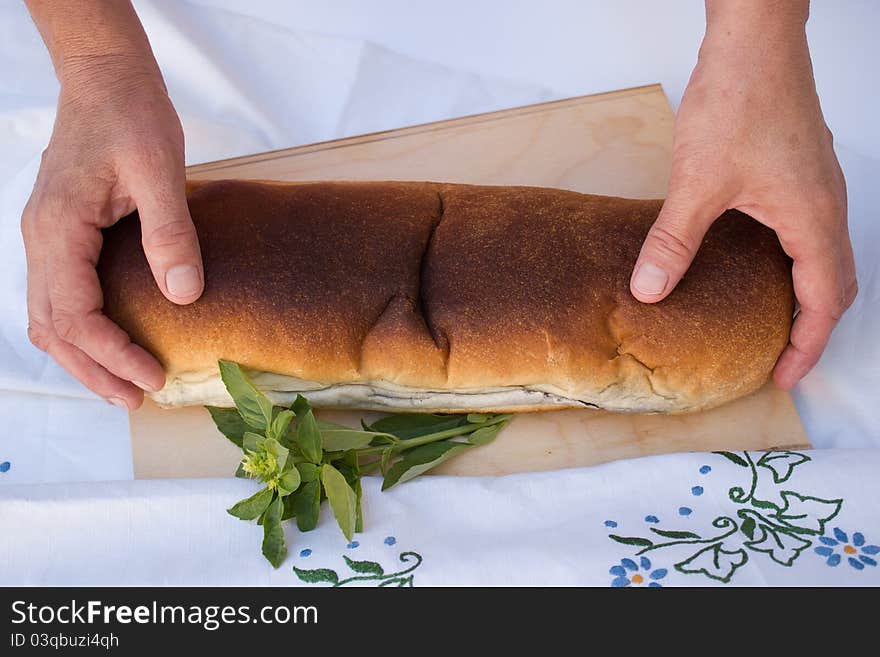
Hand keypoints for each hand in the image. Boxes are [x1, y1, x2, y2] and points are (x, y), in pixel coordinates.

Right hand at [21, 55, 203, 408]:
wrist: (106, 80)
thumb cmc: (132, 116)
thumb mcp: (160, 171)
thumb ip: (170, 233)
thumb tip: (185, 295)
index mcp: (58, 230)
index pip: (75, 315)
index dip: (112, 354)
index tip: (153, 377)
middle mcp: (40, 240)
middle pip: (53, 328)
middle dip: (94, 370)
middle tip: (137, 400)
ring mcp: (45, 238)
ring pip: (48, 317)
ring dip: (83, 357)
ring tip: (122, 385)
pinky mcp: (60, 234)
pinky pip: (58, 295)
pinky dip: (80, 329)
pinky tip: (110, 341)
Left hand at [629, 3, 855, 390]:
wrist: (755, 42)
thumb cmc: (739, 102)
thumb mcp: (696, 184)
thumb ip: (673, 241)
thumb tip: (650, 290)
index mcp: (812, 221)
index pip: (823, 303)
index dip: (806, 347)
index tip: (783, 377)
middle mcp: (826, 207)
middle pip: (835, 285)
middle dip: (811, 328)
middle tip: (779, 357)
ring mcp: (818, 186)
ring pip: (825, 258)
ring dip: (804, 295)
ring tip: (771, 321)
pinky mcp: (802, 170)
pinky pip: (810, 231)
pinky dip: (794, 262)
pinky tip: (757, 263)